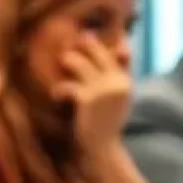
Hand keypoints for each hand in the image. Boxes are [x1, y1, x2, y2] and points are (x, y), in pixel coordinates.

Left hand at [52, 39, 130, 157]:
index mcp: (126, 81)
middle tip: (74, 40)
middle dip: (85, 43)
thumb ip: (117, 77)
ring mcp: (103, 90)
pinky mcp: (88, 100)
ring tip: (63, 62)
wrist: (104, 149)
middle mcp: (117, 83)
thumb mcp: (117, 99)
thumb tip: (116, 53)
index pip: (122, 53)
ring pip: (79, 64)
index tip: (94, 33)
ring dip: (69, 61)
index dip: (111, 40)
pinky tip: (57, 96)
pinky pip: (69, 86)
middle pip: (98, 52)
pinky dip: (60, 90)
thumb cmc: (107, 122)